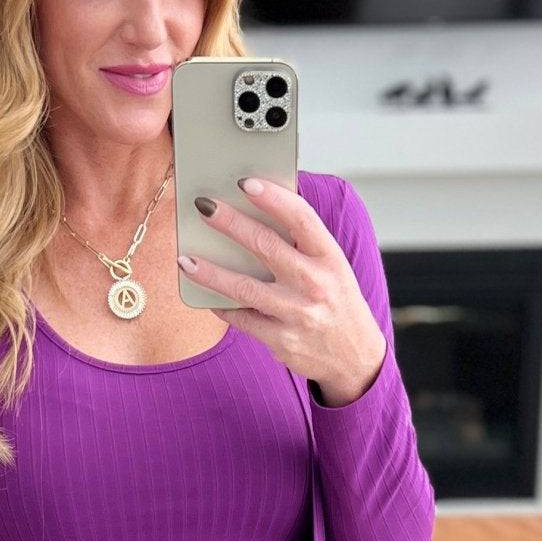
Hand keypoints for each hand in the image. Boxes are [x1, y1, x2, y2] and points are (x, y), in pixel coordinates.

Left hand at [177, 176, 388, 403]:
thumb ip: (303, 243)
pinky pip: (242, 319)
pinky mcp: (281, 341)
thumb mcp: (333, 268)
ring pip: (244, 288)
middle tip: (203, 206)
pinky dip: (221, 306)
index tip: (246, 183)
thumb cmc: (337, 303)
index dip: (273, 198)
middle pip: (265, 247)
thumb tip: (258, 212)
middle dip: (230, 223)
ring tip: (185, 259)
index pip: (301, 219)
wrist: (355, 358)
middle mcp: (315, 284)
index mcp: (330, 259)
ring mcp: (297, 314)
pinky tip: (205, 294)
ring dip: (211, 272)